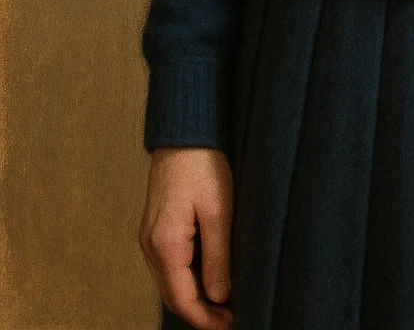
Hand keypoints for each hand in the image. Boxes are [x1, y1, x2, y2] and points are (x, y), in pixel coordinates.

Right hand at [138, 146, 234, 328]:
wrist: (184, 134)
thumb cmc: (202, 165)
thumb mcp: (220, 211)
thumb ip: (218, 258)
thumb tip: (220, 297)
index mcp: (165, 246)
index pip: (183, 301)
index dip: (206, 320)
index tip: (231, 324)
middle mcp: (151, 246)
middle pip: (173, 296)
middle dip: (201, 312)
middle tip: (232, 318)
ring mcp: (150, 238)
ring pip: (170, 283)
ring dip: (195, 297)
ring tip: (225, 302)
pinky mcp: (156, 228)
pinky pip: (169, 265)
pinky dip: (188, 278)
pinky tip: (209, 275)